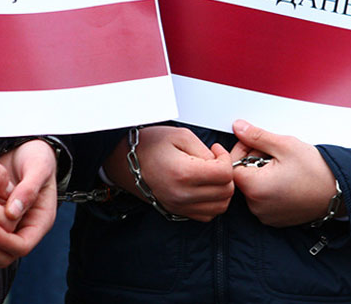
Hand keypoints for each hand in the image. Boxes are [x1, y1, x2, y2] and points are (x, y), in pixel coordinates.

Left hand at [0, 139, 57, 266]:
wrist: (25, 148)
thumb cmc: (37, 156)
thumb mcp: (39, 167)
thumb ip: (29, 188)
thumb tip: (12, 213)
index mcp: (40, 220)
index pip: (22, 246)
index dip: (4, 241)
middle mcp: (24, 228)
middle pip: (5, 255)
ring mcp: (8, 226)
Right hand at [104, 126, 233, 221]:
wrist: (123, 161)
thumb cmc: (149, 145)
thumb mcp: (180, 135)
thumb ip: (204, 150)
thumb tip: (219, 163)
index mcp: (183, 173)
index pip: (224, 174)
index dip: (226, 159)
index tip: (216, 151)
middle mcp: (181, 194)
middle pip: (225, 192)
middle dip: (226, 175)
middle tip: (215, 162)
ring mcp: (178, 206)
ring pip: (219, 207)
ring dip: (221, 191)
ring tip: (211, 175)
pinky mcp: (176, 211)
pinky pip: (206, 215)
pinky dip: (211, 203)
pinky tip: (203, 188)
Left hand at [230, 119, 341, 227]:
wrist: (342, 193)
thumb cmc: (317, 171)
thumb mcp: (285, 145)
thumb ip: (257, 136)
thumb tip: (238, 128)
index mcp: (255, 189)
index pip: (231, 166)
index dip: (242, 151)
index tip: (256, 144)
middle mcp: (257, 207)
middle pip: (241, 177)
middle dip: (253, 161)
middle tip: (274, 154)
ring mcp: (265, 215)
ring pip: (252, 188)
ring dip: (260, 174)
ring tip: (282, 167)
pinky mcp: (274, 219)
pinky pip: (262, 200)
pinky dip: (268, 188)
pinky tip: (285, 180)